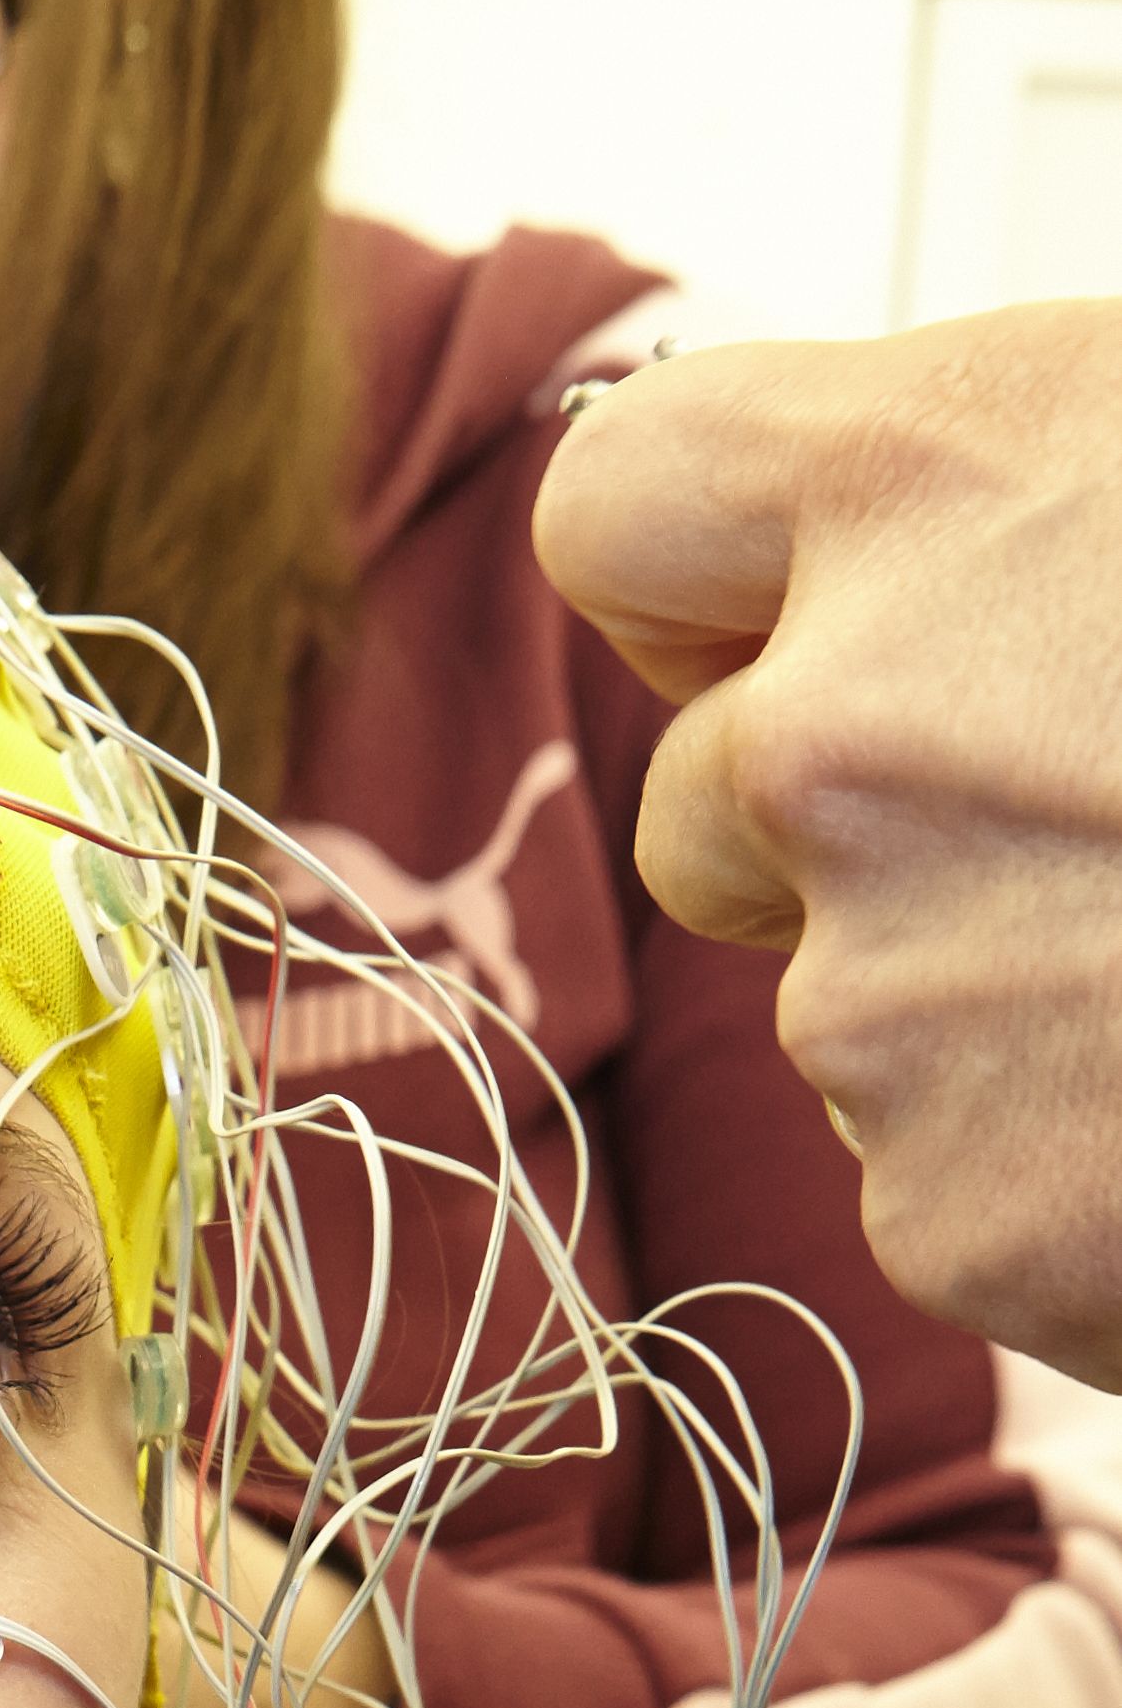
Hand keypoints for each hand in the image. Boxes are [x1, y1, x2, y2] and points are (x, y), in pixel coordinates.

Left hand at [534, 305, 1121, 1392]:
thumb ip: (1022, 522)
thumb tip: (899, 581)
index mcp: (929, 486)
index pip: (631, 507)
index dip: (711, 585)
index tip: (792, 624)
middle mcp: (846, 737)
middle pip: (714, 804)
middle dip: (859, 832)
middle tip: (1100, 831)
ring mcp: (886, 1004)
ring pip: (853, 1015)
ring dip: (1001, 1006)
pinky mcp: (958, 1221)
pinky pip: (954, 1192)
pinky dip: (1074, 1174)